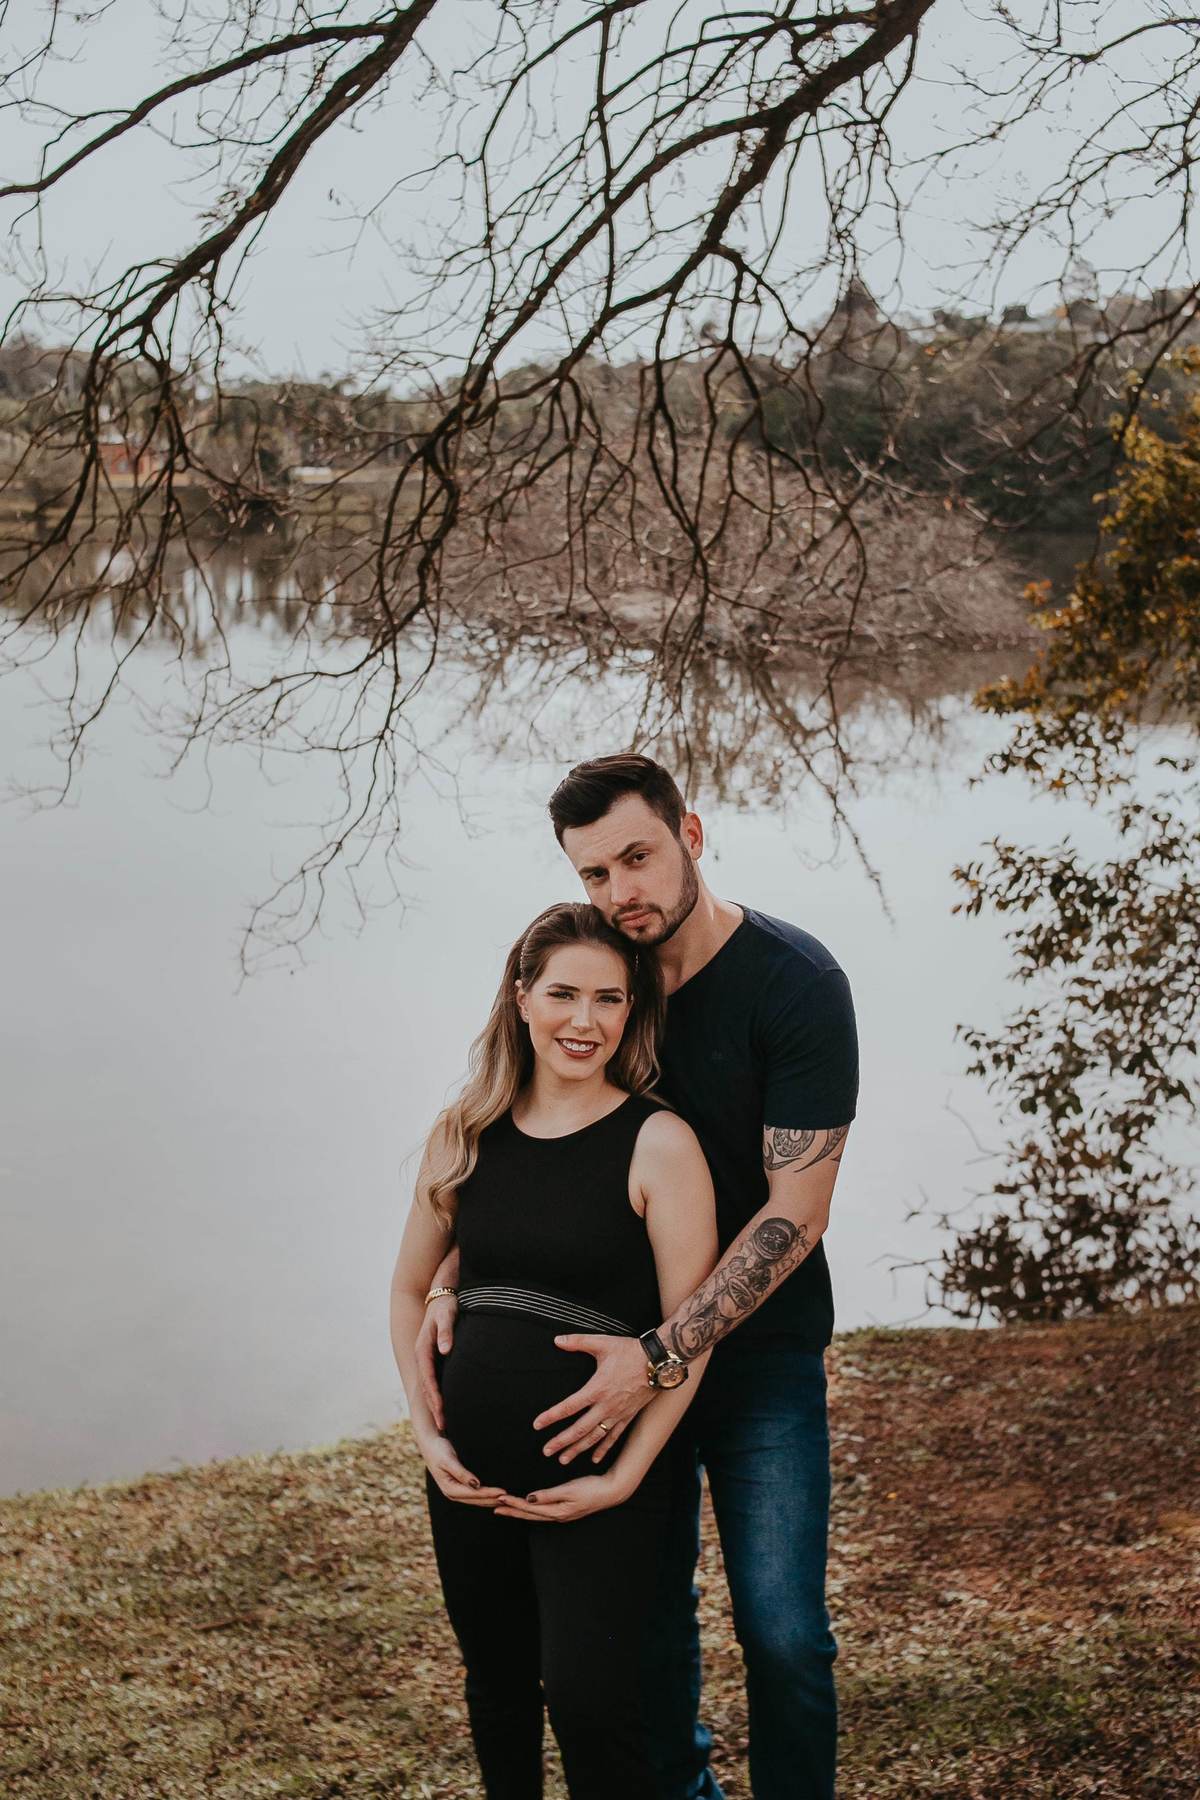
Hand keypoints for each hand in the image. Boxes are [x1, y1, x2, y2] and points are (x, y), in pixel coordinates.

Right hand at [415, 1293, 457, 1432]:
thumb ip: (446, 1332)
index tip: (442, 1412)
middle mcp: (423, 1355)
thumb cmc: (446, 1304)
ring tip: (445, 1424)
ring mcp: (427, 1357)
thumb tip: (445, 1350)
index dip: (434, 1396)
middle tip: (444, 1427)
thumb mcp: (447, 1315)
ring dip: (435, 1404)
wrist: (442, 1294)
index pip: (428, 1378)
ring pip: (429, 1385)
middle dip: (434, 1407)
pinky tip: (448, 1404)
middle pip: (427, 1386)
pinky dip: (439, 1394)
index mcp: (423, 1349)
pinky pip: (435, 1380)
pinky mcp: (435, 1357)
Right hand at [419, 1433, 507, 1507]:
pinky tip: (494, 1496)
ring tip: (506, 1499)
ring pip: (476, 1500)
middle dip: (493, 1499)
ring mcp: (454, 1492)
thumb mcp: (449, 1460)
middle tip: (510, 1498)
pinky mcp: (457, 1487)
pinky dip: (485, 1496)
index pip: (474, 1494)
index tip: (503, 1492)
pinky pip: (474, 1495)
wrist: (429, 1445)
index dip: (489, 1494)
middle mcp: (452, 1494)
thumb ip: (462, 1473)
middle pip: (476, 1500)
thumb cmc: (439, 1450)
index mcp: (449, 1489)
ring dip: (490, 1500)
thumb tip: (476, 1485)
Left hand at [494, 1471, 628, 1523]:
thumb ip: (548, 1495)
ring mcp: (562, 1514)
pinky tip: (528, 1507)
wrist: (611, 1491)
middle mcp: (557, 1515)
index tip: (499, 1499)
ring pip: (535, 1514)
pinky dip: (531, 1510)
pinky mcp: (566, 1510)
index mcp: (557, 1511)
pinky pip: (543, 1512)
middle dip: (512, 1511)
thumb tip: (528, 1499)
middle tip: (495, 1507)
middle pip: (529, 1514)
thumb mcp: (569, 1490)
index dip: (514, 1504)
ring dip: (520, 1511)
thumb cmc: (592, 1488)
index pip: (529, 1508)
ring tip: (506, 1508)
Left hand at [533, 1333, 655, 1463]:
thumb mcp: (603, 1343)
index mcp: (597, 1388)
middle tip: (546, 1451)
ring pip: (595, 1437)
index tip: (537, 1425)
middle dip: (561, 1442)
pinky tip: (594, 1459)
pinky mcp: (628, 1417)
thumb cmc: (630, 1351)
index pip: (569, 1406)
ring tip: (563, 1460)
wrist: (658, 1362)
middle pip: (580, 1429)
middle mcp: (606, 1405)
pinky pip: (614, 1437)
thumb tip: (557, 1340)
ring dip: (578, 1449)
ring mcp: (618, 1414)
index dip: (551, 1416)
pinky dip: (604, 1449)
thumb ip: (578, 1342)